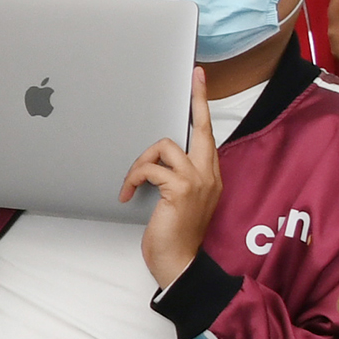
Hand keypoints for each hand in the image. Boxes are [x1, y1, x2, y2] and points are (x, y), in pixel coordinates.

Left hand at [126, 67, 226, 288]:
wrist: (180, 262)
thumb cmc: (175, 234)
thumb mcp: (180, 201)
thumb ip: (176, 176)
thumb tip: (156, 158)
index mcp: (210, 174)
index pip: (207, 133)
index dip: (202, 105)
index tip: (199, 79)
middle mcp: (209, 173)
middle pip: (201, 127)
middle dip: (197, 99)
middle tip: (193, 76)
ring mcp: (197, 180)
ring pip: (164, 146)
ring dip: (140, 162)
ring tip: (132, 183)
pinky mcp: (181, 189)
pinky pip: (150, 168)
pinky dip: (133, 178)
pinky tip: (128, 194)